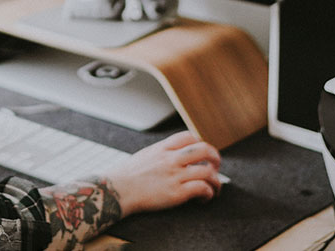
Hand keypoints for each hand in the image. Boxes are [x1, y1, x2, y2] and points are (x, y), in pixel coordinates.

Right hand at [106, 131, 221, 216]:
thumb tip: (173, 154)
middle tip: (216, 167)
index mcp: (163, 148)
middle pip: (204, 150)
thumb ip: (161, 153)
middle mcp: (171, 159)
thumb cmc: (128, 176)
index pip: (189, 136)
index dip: (200, 143)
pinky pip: (202, 189)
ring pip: (207, 172)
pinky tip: (204, 198)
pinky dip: (208, 193)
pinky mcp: (176, 193)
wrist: (117, 190)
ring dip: (216, 181)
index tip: (202, 154)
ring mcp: (174, 175)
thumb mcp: (145, 155)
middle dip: (215, 158)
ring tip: (215, 188)